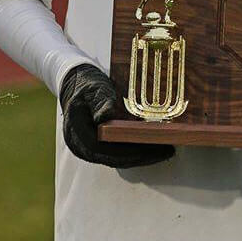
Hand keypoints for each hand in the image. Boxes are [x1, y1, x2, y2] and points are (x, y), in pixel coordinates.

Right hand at [59, 63, 174, 167]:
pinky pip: (116, 153)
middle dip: (140, 157)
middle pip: (113, 158)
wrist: (75, 81)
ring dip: (140, 156)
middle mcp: (81, 145)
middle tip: (166, 151)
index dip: (129, 152)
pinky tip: (151, 146)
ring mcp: (88, 147)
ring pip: (116, 158)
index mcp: (77, 132)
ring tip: (164, 150)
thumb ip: (100, 102)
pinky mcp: (97, 145)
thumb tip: (105, 117)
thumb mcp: (93, 88)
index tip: (150, 149)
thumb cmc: (85, 84)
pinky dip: (134, 151)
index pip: (104, 150)